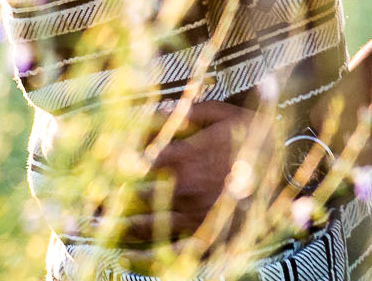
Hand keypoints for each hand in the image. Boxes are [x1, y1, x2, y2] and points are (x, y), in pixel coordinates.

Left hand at [84, 101, 270, 243]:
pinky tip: (121, 258)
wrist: (293, 170)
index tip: (83, 168)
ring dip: (111, 229)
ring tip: (90, 227)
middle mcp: (184, 192)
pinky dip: (141, 261)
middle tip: (77, 201)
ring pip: (141, 229)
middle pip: (127, 200)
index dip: (102, 167)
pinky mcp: (208, 242)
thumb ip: (178, 113)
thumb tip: (139, 110)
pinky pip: (169, 256)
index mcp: (183, 158)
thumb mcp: (219, 114)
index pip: (129, 163)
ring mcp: (195, 221)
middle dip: (99, 200)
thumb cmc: (253, 137)